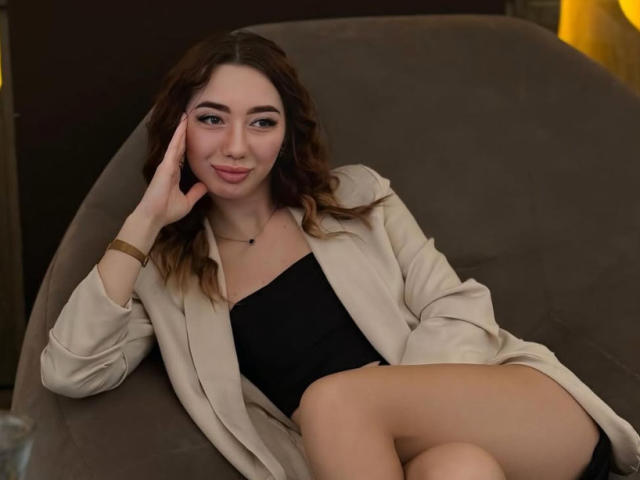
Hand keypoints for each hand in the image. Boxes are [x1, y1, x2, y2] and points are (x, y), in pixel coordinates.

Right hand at [134, 113, 206, 228]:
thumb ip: (195, 192)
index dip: (186, 144)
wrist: (154, 217)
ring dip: (180, 130)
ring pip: (175, 144)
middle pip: (178, 146)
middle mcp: (169, 167)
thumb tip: (205, 185)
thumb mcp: (187, 201)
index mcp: (173, 174)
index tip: (191, 133)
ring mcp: (166, 165)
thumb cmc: (167, 212)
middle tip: (187, 117)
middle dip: (183, 132)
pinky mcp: (165, 166)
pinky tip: (182, 126)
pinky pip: (173, 148)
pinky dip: (178, 137)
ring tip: (185, 116)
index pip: (181, 155)